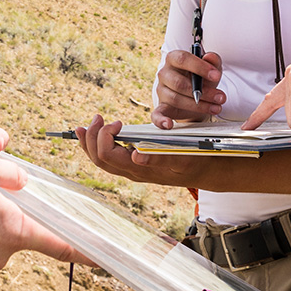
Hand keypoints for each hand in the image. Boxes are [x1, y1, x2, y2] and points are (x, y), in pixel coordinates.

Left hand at [74, 114, 213, 187]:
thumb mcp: (181, 157)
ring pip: (101, 161)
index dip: (104, 136)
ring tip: (85, 128)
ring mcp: (133, 171)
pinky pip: (109, 159)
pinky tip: (97, 136)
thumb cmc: (195, 160)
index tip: (117, 122)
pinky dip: (98, 146)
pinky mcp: (136, 166)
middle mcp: (133, 172)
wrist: (205, 171)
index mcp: (140, 169)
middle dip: (91, 138)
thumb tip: (135, 155)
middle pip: (99, 159)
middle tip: (96, 118)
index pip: (108, 155)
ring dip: (90, 143)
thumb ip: (158, 158)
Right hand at [151, 50, 223, 126]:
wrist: (197, 95)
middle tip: (220, 97)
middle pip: (179, 83)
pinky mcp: (162, 106)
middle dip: (203, 92)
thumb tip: (209, 57)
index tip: (216, 75)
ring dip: (198, 106)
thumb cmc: (202, 78)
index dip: (199, 67)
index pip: (182, 59)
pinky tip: (168, 124)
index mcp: (174, 59)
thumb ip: (213, 61)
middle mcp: (165, 73)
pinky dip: (161, 120)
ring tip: (215, 107)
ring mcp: (162, 90)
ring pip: (176, 99)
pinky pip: (156, 114)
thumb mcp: (211, 68)